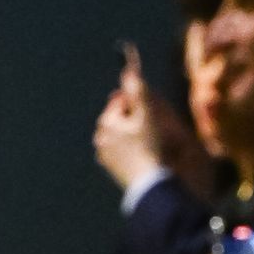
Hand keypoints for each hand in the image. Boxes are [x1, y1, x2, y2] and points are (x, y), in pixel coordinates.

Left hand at [94, 45, 212, 196]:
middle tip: (152, 123)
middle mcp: (101, 138)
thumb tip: (128, 70)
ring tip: (151, 139)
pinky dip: (132, 148)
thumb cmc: (149, 146)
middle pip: (119, 119)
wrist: (149, 183)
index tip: (150, 107)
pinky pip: (123, 151)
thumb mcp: (147, 115)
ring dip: (133, 133)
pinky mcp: (112, 169)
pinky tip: (146, 153)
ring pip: (121, 135)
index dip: (136, 101)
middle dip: (134, 117)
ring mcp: (105, 155)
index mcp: (107, 122)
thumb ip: (138, 91)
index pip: (120, 102)